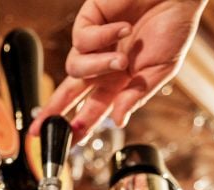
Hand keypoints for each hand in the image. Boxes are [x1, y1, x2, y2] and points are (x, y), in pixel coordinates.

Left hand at [30, 0, 205, 142]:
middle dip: (53, 112)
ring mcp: (94, 43)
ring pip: (75, 67)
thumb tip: (118, 121)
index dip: (80, 127)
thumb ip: (136, 95)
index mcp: (119, 81)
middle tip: (38, 130)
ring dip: (97, 66)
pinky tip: (123, 27)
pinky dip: (103, 36)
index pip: (93, 109)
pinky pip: (82, 39)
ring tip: (121, 59)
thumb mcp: (160, 70)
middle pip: (69, 93)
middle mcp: (103, 64)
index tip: (68, 144)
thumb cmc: (174, 27)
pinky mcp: (89, 20)